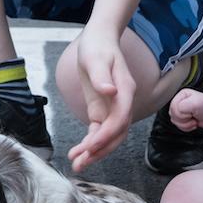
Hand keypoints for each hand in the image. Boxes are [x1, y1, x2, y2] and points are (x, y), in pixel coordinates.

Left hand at [67, 30, 137, 171]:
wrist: (99, 39)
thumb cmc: (98, 46)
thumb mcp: (96, 58)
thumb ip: (102, 76)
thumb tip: (110, 91)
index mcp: (125, 91)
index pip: (120, 119)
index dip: (106, 135)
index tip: (90, 146)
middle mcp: (123, 103)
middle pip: (117, 133)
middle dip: (100, 150)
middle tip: (80, 162)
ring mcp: (114, 108)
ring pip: (109, 136)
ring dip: (95, 151)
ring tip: (77, 163)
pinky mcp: (103, 109)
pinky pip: (99, 131)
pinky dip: (90, 143)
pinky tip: (79, 152)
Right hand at [169, 87, 202, 131]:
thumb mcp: (196, 103)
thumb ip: (183, 106)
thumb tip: (177, 111)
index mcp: (182, 95)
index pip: (173, 107)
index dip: (182, 113)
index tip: (192, 112)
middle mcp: (180, 101)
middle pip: (172, 115)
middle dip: (184, 119)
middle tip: (193, 115)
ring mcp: (181, 110)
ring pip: (174, 121)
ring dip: (186, 124)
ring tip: (194, 119)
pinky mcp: (183, 118)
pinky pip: (178, 126)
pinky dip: (186, 127)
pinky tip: (193, 123)